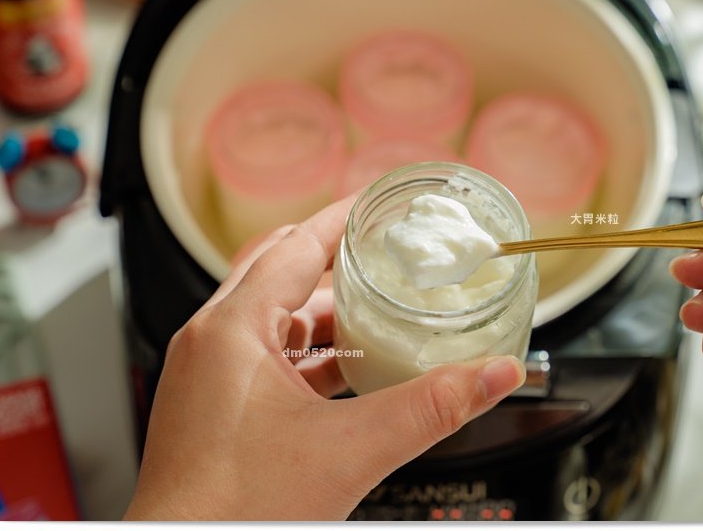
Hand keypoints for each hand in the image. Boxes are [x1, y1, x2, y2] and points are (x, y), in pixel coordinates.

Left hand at [124, 196, 525, 519]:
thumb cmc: (233, 510)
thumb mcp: (351, 449)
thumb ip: (431, 407)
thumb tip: (492, 374)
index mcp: (232, 330)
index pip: (296, 245)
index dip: (344, 218)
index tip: (379, 201)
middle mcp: (212, 341)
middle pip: (282, 272)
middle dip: (338, 260)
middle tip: (386, 251)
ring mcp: (210, 374)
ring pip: (275, 318)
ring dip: (326, 313)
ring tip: (379, 312)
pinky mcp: (216, 404)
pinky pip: (267, 356)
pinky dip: (310, 354)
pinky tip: (348, 371)